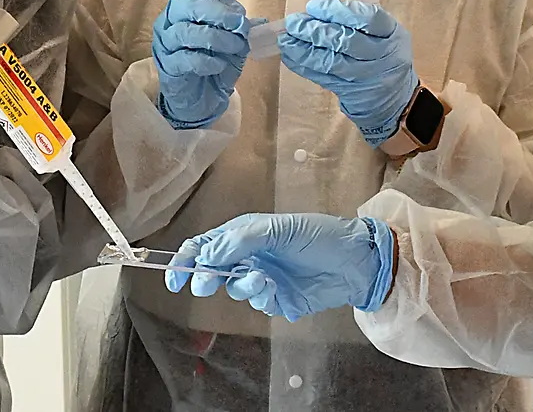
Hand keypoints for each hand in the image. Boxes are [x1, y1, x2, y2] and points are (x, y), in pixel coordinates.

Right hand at [153, 0, 260, 129]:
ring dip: (216, 37)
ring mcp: (165, 44)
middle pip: (187, 5)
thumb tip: (260, 21)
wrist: (200, 96)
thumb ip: (240, 27)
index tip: (235, 9)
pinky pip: (184, 58)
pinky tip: (219, 65)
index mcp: (182, 6)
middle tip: (240, 25)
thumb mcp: (231, 40)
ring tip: (236, 46)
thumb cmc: (212, 61)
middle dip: (218, 13)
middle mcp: (168, 21)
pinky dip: (205, 60)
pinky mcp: (168, 67)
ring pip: (184, 31)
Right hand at [164, 213, 394, 321]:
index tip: (175, 278)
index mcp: (246, 233)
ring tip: (261, 280)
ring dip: (243, 286)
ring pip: (235, 288)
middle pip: (214, 269)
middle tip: (206, 284)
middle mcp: (251, 255)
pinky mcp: (278, 299)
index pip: (206, 244)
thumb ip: (240, 241)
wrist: (357, 263)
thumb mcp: (279, 230)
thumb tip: (205, 256)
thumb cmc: (320, 236)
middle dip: (207, 277)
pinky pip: (257, 302)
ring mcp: (263, 278)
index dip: (187, 259)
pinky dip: (261, 297)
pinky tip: (276, 289)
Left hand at [278, 0, 419, 145]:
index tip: (314, 6)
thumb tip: (315, 13)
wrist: (396, 99)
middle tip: (293, 22)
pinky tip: (290, 57)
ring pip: (331, 62)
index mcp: (392, 35)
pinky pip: (323, 78)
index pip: (367, 19)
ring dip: (303, 50)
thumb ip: (358, 21)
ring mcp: (366, 77)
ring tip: (285, 40)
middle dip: (314, 30)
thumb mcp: (385, 34)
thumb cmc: (385, 55)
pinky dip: (304, 66)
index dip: (337, 11)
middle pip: (345, 41)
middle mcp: (382, 56)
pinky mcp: (350, 92)